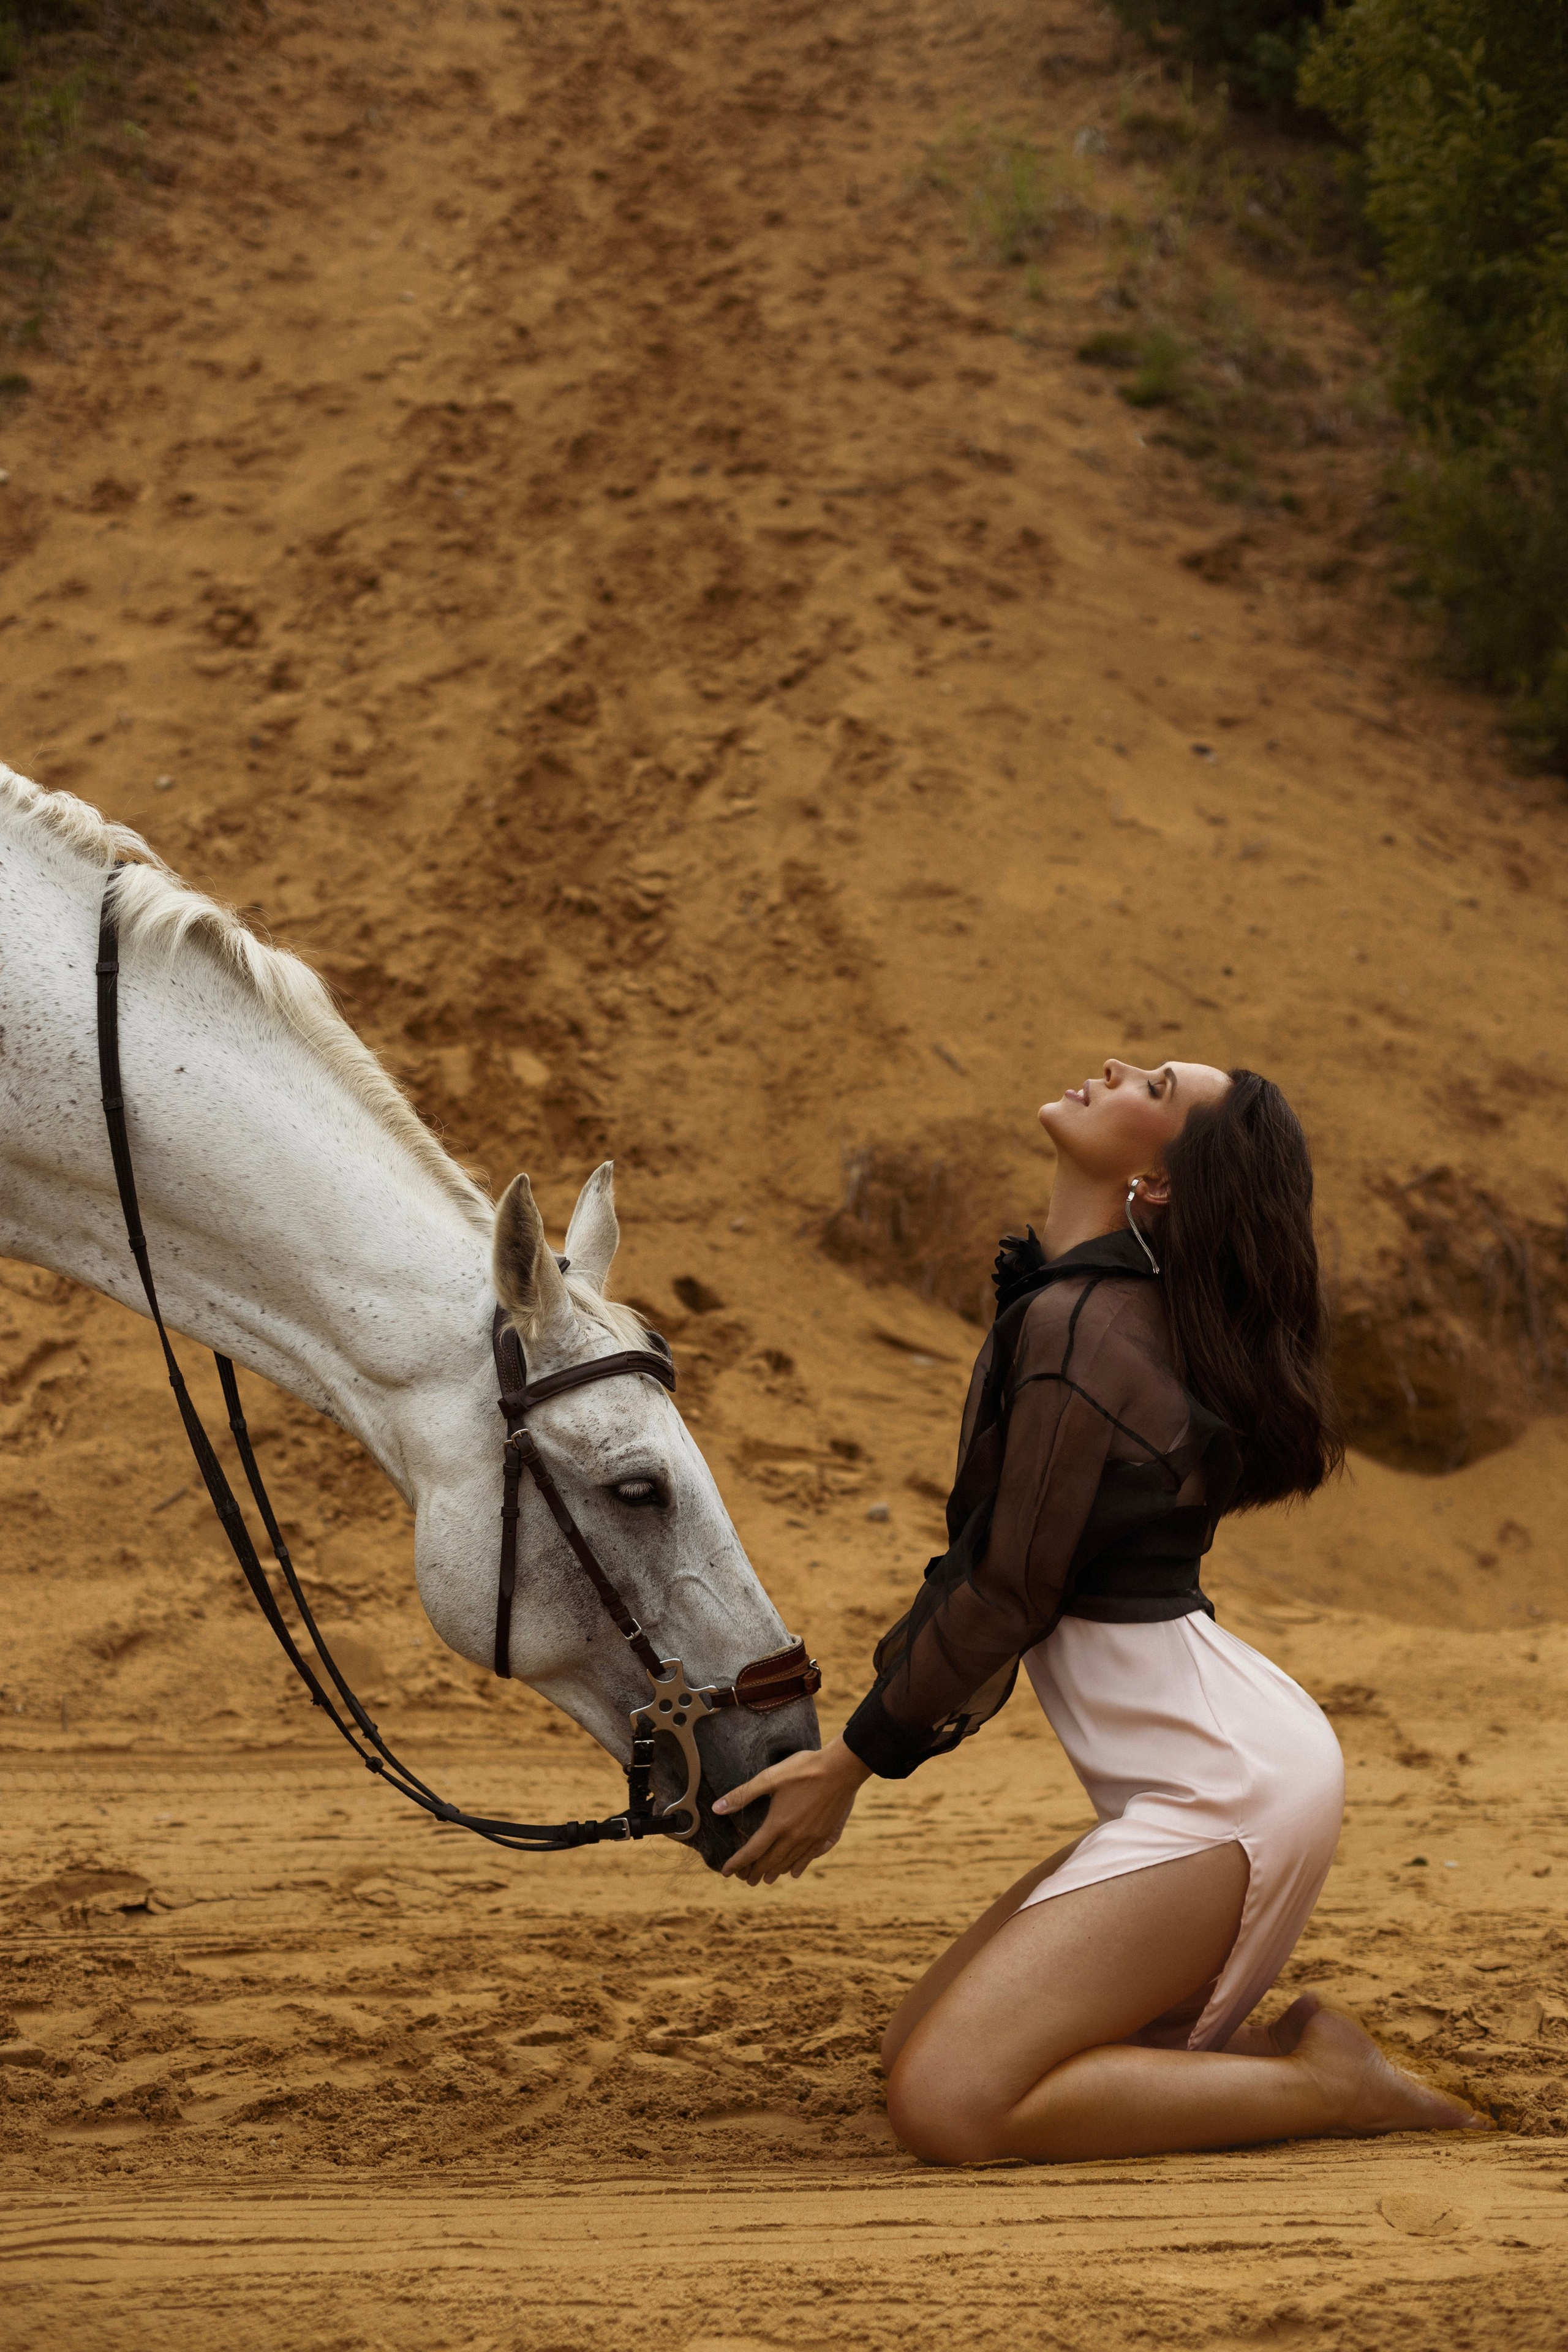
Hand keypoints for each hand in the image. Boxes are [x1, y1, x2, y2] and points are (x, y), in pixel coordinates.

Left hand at [714, 1734, 871, 1884]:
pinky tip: (794, 1872)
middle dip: (755, 1872)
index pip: (751, 1851)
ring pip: (789, 1863)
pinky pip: (808, 1859)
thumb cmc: (804, 1769)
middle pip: (770, 1862)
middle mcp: (794, 1837)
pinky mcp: (824, 1835)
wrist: (841, 1768)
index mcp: (778, 1824)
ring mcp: (811, 1838)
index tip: (725, 1872)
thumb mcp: (770, 1778)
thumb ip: (742, 1795)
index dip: (737, 1863)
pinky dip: (797, 1867)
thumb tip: (716, 1809)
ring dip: (775, 1872)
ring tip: (766, 1879)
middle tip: (745, 1880)